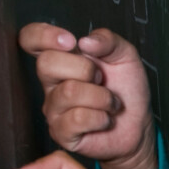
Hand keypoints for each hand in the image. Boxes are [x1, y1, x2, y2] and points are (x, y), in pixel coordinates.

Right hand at [18, 23, 158, 168]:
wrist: (138, 125)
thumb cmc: (126, 90)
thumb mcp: (125, 56)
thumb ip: (108, 40)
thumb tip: (85, 41)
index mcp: (62, 58)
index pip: (30, 39)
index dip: (43, 35)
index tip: (70, 42)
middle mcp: (51, 82)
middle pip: (46, 63)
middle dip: (84, 68)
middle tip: (100, 79)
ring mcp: (54, 108)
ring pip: (68, 92)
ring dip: (101, 96)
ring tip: (110, 102)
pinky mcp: (60, 132)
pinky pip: (76, 118)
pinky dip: (100, 117)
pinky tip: (105, 119)